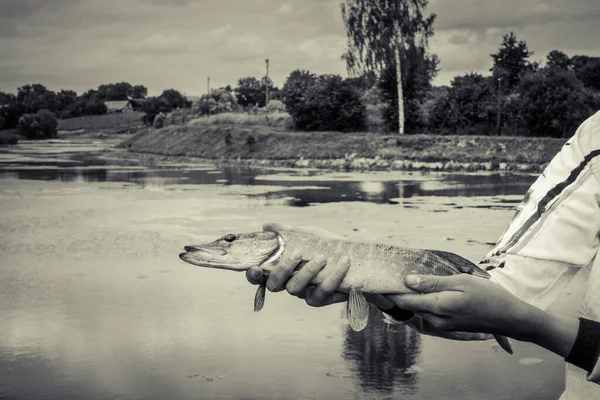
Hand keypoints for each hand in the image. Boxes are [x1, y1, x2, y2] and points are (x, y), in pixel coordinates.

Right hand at [246, 222, 395, 308]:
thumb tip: (266, 225)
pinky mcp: (320, 300)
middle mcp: (289, 283)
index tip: (256, 268)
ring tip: (322, 257)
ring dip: (308, 271)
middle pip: (275, 284)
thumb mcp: (309, 235)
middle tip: (297, 253)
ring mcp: (303, 293)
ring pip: (296, 288)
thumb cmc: (328, 247)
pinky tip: (343, 261)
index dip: (253, 275)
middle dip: (283, 269)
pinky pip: (322, 292)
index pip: (260, 276)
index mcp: (282, 268)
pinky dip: (333, 276)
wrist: (358, 260)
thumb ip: (288, 231)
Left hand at [387, 273, 541, 338]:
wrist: (510, 318)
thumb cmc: (488, 296)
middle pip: (408, 307)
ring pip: (418, 309)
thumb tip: (408, 281)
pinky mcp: (448, 326)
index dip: (388, 291)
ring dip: (409, 297)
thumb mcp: (460, 282)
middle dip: (396, 293)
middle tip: (385, 275)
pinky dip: (421, 302)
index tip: (375, 281)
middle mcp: (436, 320)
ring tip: (401, 279)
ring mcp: (442, 325)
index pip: (404, 301)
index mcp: (438, 307)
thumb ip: (433, 283)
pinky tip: (421, 289)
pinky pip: (428, 313)